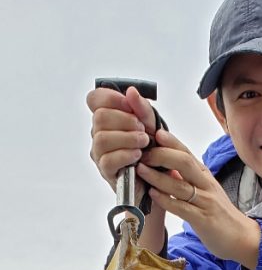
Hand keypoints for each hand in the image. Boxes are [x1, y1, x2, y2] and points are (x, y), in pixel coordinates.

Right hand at [86, 86, 156, 200]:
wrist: (159, 176)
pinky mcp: (105, 170)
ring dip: (127, 138)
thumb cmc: (151, 148)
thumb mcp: (151, 124)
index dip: (111, 98)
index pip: (95, 99)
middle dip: (125, 120)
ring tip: (144, 143)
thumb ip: (142, 108)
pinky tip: (138, 156)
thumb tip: (131, 92)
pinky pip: (108, 160)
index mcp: (107, 118)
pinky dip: (125, 155)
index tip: (129, 105)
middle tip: (143, 130)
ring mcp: (99, 152)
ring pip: (102, 139)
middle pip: (100, 117)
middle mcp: (98, 133)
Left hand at [138, 128, 261, 269]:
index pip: (187, 153)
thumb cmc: (220, 215)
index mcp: (205, 176)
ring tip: (141, 170)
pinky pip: (182, 208)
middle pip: (184, 162)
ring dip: (158, 176)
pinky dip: (166, 200)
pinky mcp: (203, 220)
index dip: (172, 142)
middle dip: (162, 155)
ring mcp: (205, 202)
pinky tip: (153, 194)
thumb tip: (167, 168)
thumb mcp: (205, 192)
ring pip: (180, 185)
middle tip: (143, 154)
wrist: (242, 237)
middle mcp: (206, 185)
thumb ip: (188, 180)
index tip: (155, 134)